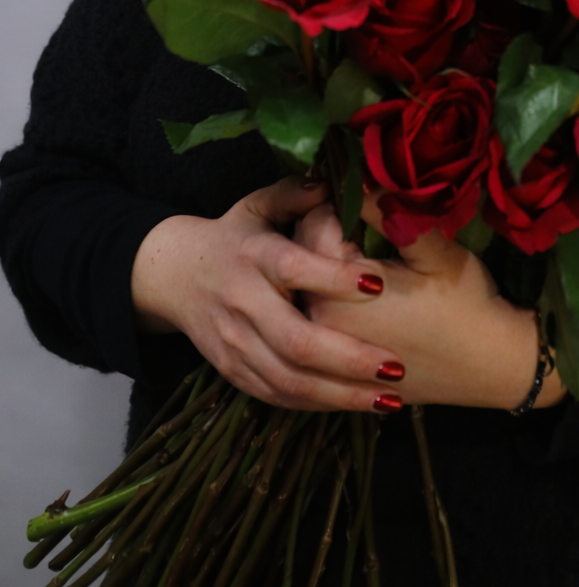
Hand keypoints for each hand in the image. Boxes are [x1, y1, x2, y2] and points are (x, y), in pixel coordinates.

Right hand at [130, 176, 403, 412]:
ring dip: (341, 395)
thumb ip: (294, 193)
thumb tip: (333, 182)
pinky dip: (317, 405)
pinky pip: (277, 396)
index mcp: (252, 256)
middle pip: (295, 341)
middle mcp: (242, 303)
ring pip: (289, 380)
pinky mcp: (233, 371)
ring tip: (390, 399)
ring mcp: (235, 343)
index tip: (381, 283)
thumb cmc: (234, 236)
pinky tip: (355, 403)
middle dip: (349, 358)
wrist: (173, 276)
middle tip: (397, 365)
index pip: (293, 269)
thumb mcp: (257, 205)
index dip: (334, 278)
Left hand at [295, 199, 565, 411]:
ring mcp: (324, 347)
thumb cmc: (466, 306)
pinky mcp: (335, 363)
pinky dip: (327, 292)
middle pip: (299, 254)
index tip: (365, 192)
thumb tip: (357, 169)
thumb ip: (388, 211)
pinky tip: (360, 288)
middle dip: (327, 227)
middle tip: (365, 218)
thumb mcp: (433, 250)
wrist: (490, 368)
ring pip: (305, 284)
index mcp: (335, 292)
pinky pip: (315, 313)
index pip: (311, 223)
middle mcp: (317, 322)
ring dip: (323, 261)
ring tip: (363, 248)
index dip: (338, 199)